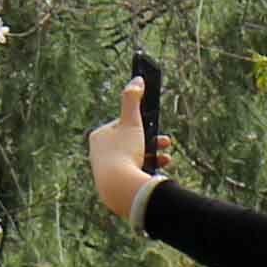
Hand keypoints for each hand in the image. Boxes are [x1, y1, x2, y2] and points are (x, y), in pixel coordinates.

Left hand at [89, 77, 158, 220]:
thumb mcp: (131, 121)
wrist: (119, 188)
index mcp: (99, 137)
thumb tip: (137, 78)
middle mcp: (99, 154)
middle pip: (130, 142)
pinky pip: (134, 172)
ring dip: (153, 155)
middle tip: (165, 141)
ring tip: (167, 157)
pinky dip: (147, 169)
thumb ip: (133, 99)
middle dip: (151, 141)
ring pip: (134, 158)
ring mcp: (106, 170)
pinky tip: (159, 170)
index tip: (152, 126)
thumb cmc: (124, 152)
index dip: (140, 124)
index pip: (122, 125)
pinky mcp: (114, 185)